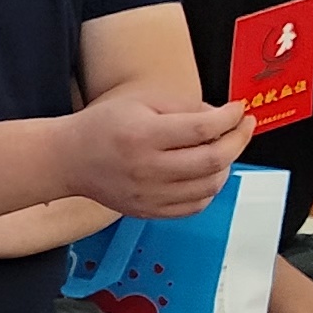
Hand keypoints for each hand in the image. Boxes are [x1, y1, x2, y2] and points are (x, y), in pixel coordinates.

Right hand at [52, 84, 247, 217]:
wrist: (69, 159)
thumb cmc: (103, 125)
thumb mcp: (141, 101)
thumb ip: (184, 107)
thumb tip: (222, 117)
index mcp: (144, 136)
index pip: (203, 129)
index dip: (230, 118)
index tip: (239, 110)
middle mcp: (148, 169)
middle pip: (213, 160)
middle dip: (238, 140)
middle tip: (244, 127)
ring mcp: (149, 195)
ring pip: (209, 186)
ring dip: (227, 166)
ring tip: (224, 149)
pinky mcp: (148, 211)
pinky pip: (194, 207)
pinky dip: (210, 189)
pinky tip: (207, 173)